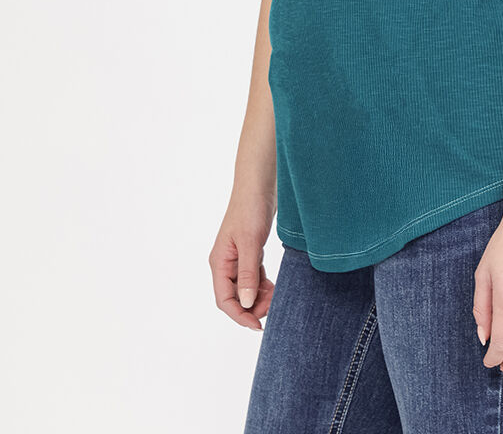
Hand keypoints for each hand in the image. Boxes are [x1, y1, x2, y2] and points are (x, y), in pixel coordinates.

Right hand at [209, 190, 276, 329]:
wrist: (260, 183)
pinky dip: (264, 285)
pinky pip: (255, 277)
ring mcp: (238, 258)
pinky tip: (276, 287)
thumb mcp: (251, 242)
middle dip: (253, 307)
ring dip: (260, 297)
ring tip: (277, 296)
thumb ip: (248, 274)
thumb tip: (244, 304)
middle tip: (274, 307)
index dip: (240, 315)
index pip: (223, 300)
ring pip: (246, 289)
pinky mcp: (251, 252)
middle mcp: (226, 263)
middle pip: (235, 298)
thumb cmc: (251, 208)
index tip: (259, 325)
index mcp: (219, 262)